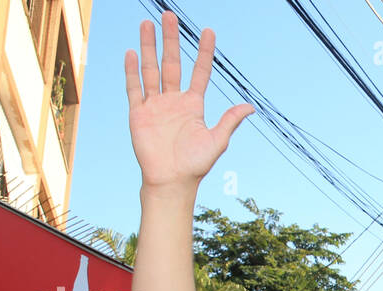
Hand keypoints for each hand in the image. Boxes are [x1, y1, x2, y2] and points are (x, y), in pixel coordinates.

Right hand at [125, 12, 253, 189]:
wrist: (171, 181)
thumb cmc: (195, 165)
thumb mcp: (217, 141)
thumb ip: (229, 121)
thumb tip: (250, 107)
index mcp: (193, 105)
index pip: (199, 72)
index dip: (204, 52)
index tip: (208, 31)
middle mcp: (173, 101)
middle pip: (171, 63)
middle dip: (170, 39)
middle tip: (168, 15)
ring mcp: (155, 105)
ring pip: (150, 69)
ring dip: (148, 47)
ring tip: (146, 23)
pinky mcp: (138, 114)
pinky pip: (134, 88)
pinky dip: (132, 71)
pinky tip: (132, 52)